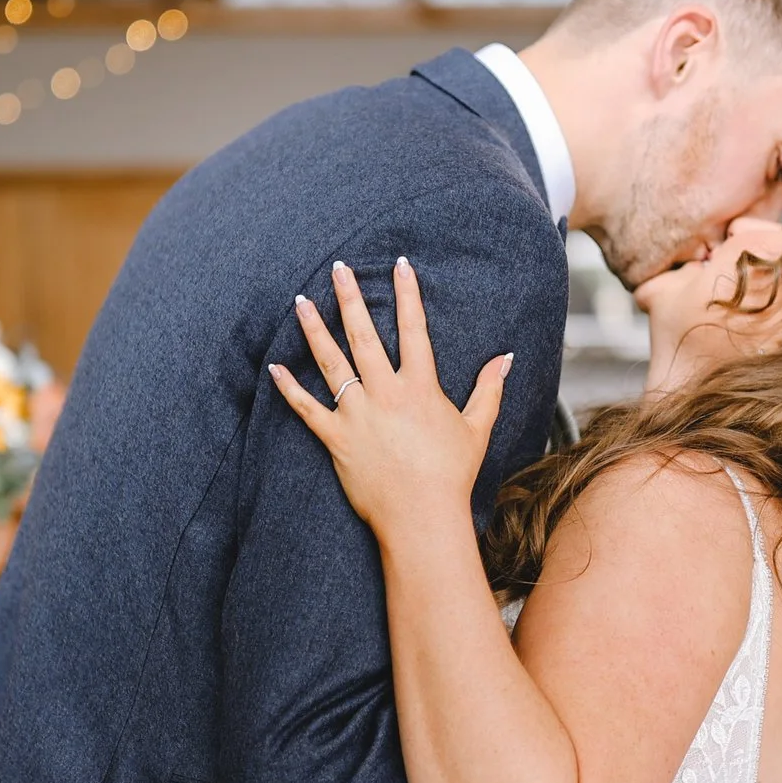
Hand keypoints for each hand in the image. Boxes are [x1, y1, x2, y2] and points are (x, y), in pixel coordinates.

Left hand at [268, 258, 512, 534]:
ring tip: (301, 301)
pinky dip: (289, 388)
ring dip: (314, 329)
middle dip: (349, 298)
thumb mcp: (477, 427)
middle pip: (363, 335)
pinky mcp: (336, 439)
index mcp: (419, 387)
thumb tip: (506, 358)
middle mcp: (385, 393)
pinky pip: (306, 409)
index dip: (407, 295)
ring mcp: (357, 414)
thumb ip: (489, 389)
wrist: (422, 516)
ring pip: (331, 362)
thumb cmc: (452, 474)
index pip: (413, 329)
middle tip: (338, 268)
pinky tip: (275, 367)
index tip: (399, 266)